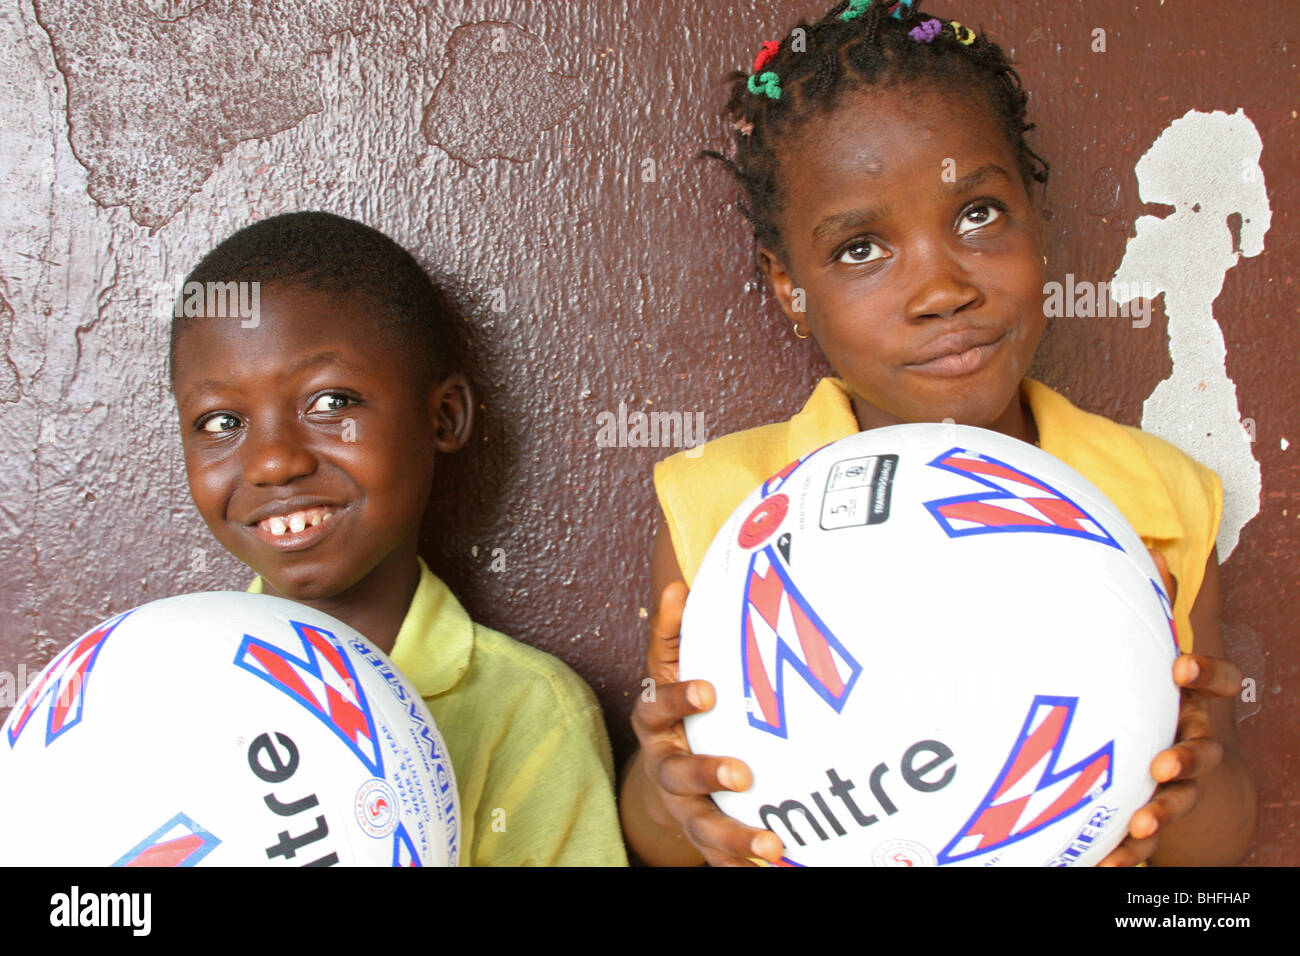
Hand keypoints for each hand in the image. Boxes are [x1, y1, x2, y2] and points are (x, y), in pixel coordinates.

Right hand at [628, 582, 784, 865]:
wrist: (659, 775)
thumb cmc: (676, 711)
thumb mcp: (669, 669)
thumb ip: (675, 632)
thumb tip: (678, 584)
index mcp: (656, 719)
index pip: (658, 705)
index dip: (679, 698)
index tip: (709, 691)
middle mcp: (664, 762)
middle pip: (678, 771)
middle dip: (707, 771)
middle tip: (741, 772)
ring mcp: (680, 803)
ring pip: (700, 822)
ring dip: (732, 833)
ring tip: (769, 842)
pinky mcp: (699, 833)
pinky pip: (716, 854)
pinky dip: (738, 865)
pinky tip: (771, 868)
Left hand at [1097, 550, 1241, 865]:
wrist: (1172, 763)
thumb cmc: (1156, 694)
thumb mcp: (1153, 654)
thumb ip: (1155, 607)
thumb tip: (1154, 547)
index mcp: (1195, 699)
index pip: (1217, 685)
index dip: (1203, 675)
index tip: (1177, 667)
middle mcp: (1195, 740)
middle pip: (1203, 751)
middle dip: (1186, 757)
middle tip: (1160, 765)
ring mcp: (1180, 783)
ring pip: (1180, 801)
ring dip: (1162, 813)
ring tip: (1139, 825)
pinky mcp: (1155, 815)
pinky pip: (1144, 842)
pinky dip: (1127, 854)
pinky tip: (1106, 864)